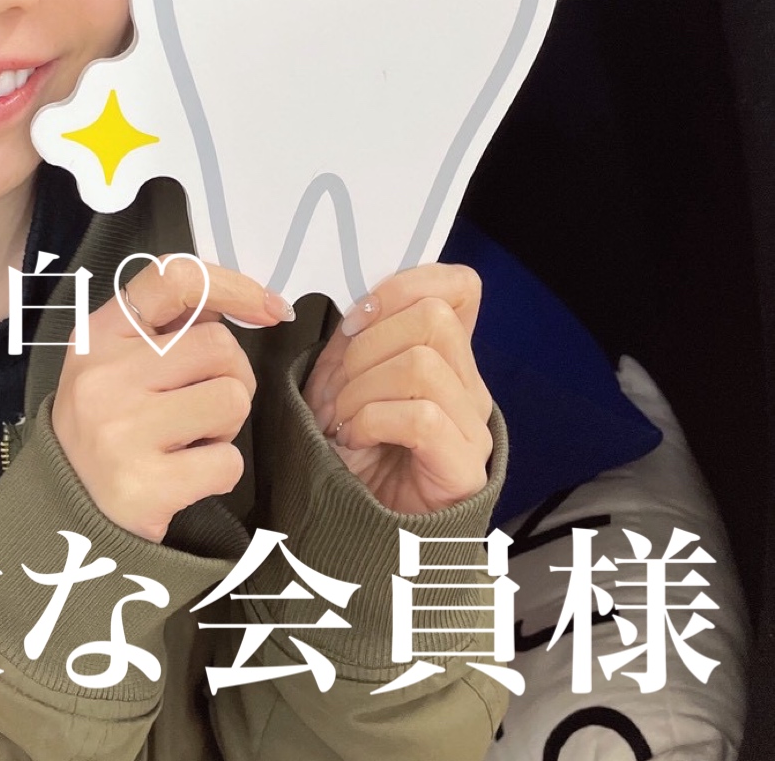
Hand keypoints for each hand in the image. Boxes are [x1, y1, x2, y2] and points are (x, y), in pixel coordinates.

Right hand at [52, 256, 291, 541]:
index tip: (269, 308)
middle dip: (232, 376)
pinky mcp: (143, 485)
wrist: (64, 510)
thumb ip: (170, 326)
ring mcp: (121, 430)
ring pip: (232, 400)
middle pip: (220, 345)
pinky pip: (228, 462)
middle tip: (206, 405)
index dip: (233, 285)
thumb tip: (248, 303)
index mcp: (99, 334)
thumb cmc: (107, 424)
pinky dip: (220, 472)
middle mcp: (105, 375)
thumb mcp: (116, 360)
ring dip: (226, 426)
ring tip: (190, 440)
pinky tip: (185, 477)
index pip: (173, 280)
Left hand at [302, 264, 493, 513]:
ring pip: (423, 364)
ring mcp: (473, 427)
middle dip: (366, 346)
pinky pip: (422, 416)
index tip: (358, 322)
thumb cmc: (348, 448)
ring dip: (361, 389)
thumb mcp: (343, 376)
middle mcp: (469, 385)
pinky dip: (372, 421)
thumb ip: (361, 335)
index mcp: (445, 355)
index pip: (460, 286)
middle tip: (340, 391)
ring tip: (344, 422)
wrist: (354, 528)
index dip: (404, 286)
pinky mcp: (466, 468)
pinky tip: (356, 441)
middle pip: (434, 317)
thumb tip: (366, 306)